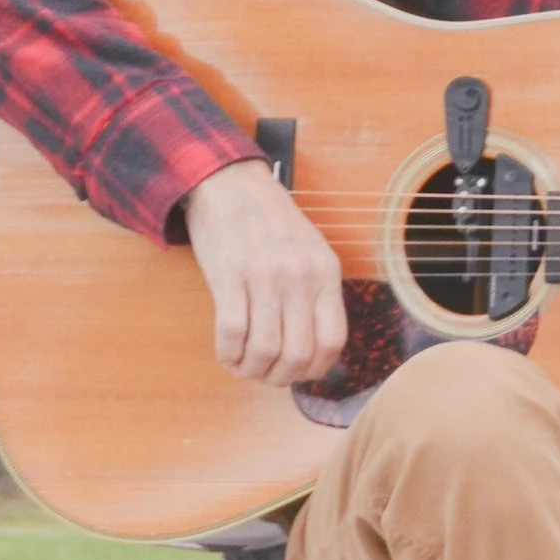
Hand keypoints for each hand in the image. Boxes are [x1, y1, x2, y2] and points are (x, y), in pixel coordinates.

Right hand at [183, 158, 350, 383]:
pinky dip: (229, 354)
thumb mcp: (310, 250)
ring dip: (252, 369)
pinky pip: (232, 333)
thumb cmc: (270, 220)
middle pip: (298, 354)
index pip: (333, 341)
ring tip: (243, 365)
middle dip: (279, 377)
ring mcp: (264, 275)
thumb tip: (312, 349)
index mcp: (325, 272)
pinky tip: (227, 352)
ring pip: (265, 350)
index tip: (296, 371)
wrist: (230, 182)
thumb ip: (316, 293)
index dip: (314, 370)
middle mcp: (300, 276)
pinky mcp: (229, 275)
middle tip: (265, 373)